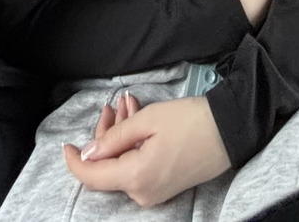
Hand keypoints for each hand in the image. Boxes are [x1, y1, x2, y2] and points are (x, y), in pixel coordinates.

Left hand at [63, 93, 230, 205]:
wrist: (231, 130)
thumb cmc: (191, 121)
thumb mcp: (148, 121)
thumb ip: (113, 138)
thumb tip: (90, 153)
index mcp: (136, 177)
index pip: (93, 176)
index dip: (75, 162)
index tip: (67, 145)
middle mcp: (143, 192)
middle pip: (108, 167)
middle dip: (105, 135)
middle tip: (112, 106)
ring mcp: (154, 192)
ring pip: (122, 164)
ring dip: (120, 136)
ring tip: (127, 106)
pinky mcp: (164, 186)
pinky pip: (137, 167)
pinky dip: (133, 145)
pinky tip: (137, 119)